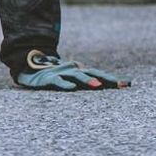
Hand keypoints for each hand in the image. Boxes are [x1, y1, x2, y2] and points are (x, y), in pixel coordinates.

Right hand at [14, 52, 128, 90]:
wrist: (28, 67)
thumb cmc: (53, 76)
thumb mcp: (70, 79)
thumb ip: (85, 83)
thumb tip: (105, 88)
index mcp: (79, 70)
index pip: (99, 74)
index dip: (113, 79)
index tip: (128, 85)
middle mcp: (72, 69)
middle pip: (92, 73)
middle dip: (107, 79)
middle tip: (120, 85)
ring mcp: (60, 73)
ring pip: (76, 76)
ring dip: (87, 81)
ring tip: (98, 86)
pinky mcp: (48, 78)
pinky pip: (57, 81)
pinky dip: (65, 84)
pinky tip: (72, 89)